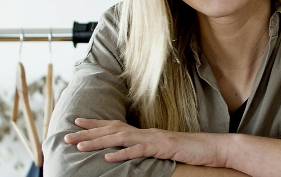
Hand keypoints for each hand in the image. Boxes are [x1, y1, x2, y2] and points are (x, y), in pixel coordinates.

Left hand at [64, 118, 229, 166]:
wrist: (214, 148)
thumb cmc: (190, 151)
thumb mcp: (164, 150)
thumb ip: (148, 149)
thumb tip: (132, 151)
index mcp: (145, 133)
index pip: (115, 125)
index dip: (95, 124)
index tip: (77, 122)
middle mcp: (146, 132)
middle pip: (112, 130)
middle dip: (88, 132)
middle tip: (67, 134)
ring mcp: (153, 138)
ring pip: (120, 138)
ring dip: (98, 142)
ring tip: (79, 145)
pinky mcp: (162, 147)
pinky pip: (139, 151)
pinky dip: (122, 154)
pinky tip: (108, 158)